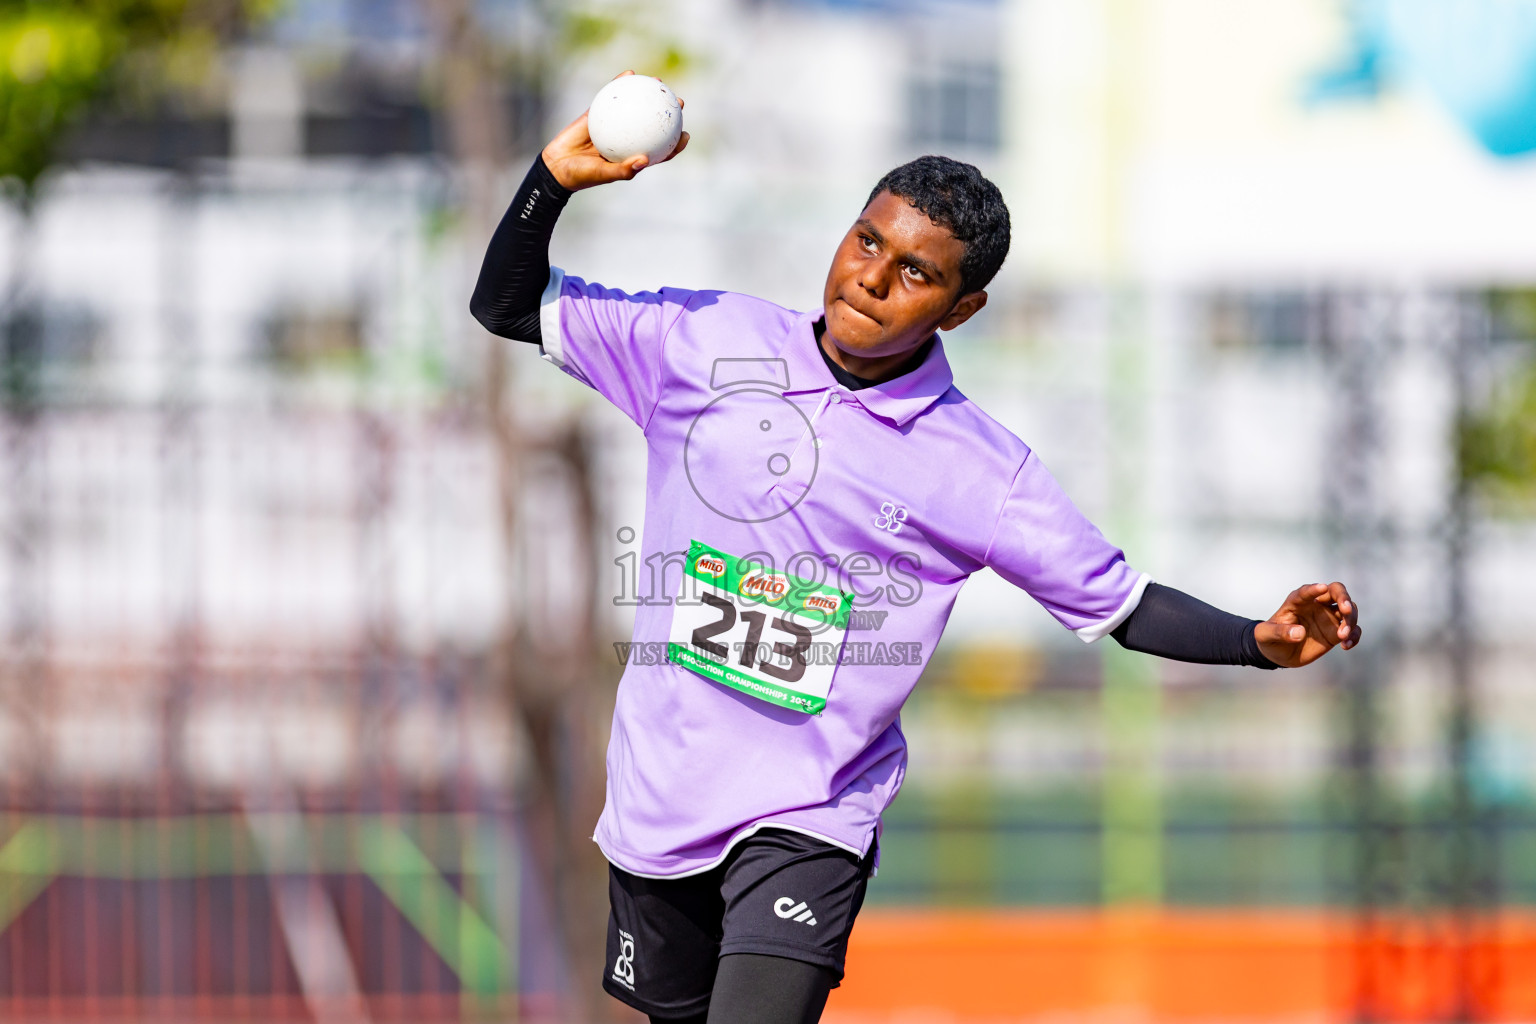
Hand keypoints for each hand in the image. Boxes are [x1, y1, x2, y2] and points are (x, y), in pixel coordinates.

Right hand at [542, 71, 690, 191]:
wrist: (555, 166)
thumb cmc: (581, 176)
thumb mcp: (603, 174)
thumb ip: (624, 169)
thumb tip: (645, 159)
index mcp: (632, 156)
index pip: (660, 151)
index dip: (675, 144)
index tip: (686, 135)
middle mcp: (627, 140)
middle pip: (653, 125)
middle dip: (668, 112)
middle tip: (679, 101)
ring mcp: (614, 125)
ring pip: (636, 107)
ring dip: (648, 93)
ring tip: (658, 80)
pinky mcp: (598, 113)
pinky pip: (613, 96)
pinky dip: (621, 84)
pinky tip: (628, 73)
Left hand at [1254, 582, 1360, 667]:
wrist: (1278, 654)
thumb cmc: (1269, 639)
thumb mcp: (1265, 635)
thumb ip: (1279, 633)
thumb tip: (1298, 633)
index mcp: (1296, 601)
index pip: (1306, 591)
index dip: (1313, 589)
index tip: (1321, 587)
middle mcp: (1316, 605)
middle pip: (1336, 591)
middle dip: (1343, 598)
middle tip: (1345, 610)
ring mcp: (1328, 617)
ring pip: (1349, 609)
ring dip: (1350, 620)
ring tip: (1341, 636)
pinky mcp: (1335, 632)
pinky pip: (1352, 630)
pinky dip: (1354, 636)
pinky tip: (1345, 646)